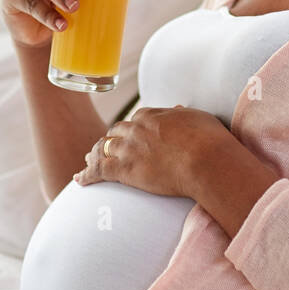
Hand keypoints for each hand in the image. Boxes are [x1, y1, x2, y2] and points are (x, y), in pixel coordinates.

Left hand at [75, 104, 235, 198]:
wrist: (206, 161)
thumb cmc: (209, 140)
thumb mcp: (197, 118)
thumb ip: (183, 114)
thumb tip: (177, 109)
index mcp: (151, 115)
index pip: (133, 120)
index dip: (130, 130)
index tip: (129, 136)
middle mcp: (135, 129)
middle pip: (115, 133)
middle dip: (109, 140)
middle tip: (105, 149)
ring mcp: (128, 149)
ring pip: (102, 149)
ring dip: (94, 155)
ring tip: (88, 162)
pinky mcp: (124, 170)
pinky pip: (98, 171)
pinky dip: (86, 174)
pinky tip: (79, 180)